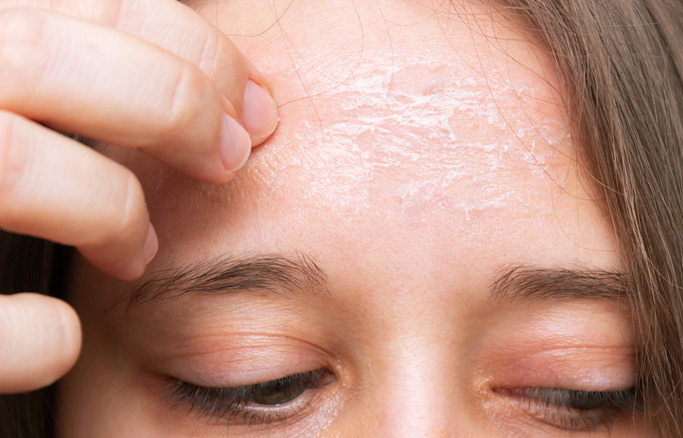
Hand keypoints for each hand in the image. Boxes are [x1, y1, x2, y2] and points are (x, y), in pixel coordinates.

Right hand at [0, 0, 278, 392]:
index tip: (251, 103)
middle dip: (173, 107)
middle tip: (229, 159)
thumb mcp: (17, 95)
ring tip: (139, 251)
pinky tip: (61, 336)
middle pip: (49, 62)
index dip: (192, 50)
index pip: (89, 4)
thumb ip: (75, 75)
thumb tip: (204, 84)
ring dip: (111, 210)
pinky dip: (41, 336)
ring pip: (15, 168)